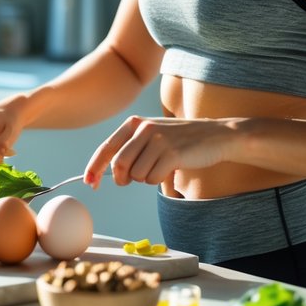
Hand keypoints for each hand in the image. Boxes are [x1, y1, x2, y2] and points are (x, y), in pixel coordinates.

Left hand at [84, 115, 235, 188]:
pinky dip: (158, 180)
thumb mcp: (152, 135)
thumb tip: (110, 173)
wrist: (215, 136)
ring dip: (145, 178)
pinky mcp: (172, 153)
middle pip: (119, 164)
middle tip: (131, 180)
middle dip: (122, 178)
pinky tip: (170, 168)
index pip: (107, 147)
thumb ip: (131, 148)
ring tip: (159, 167)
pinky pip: (153, 178)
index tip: (89, 183)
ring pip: (136, 174)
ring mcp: (158, 139)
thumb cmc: (180, 140)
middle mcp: (144, 128)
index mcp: (134, 123)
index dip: (94, 167)